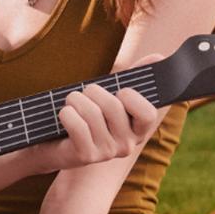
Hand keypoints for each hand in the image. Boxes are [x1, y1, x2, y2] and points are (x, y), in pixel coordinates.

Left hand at [33, 83, 164, 173]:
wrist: (57, 142)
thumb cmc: (89, 114)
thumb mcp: (113, 95)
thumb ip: (135, 78)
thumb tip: (158, 56)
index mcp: (138, 130)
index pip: (148, 114)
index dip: (133, 98)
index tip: (120, 91)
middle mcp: (127, 145)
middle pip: (113, 107)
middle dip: (93, 91)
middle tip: (85, 92)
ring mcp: (107, 153)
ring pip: (92, 113)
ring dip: (75, 100)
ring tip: (71, 101)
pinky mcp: (86, 156)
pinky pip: (78, 126)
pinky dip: (67, 113)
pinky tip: (65, 114)